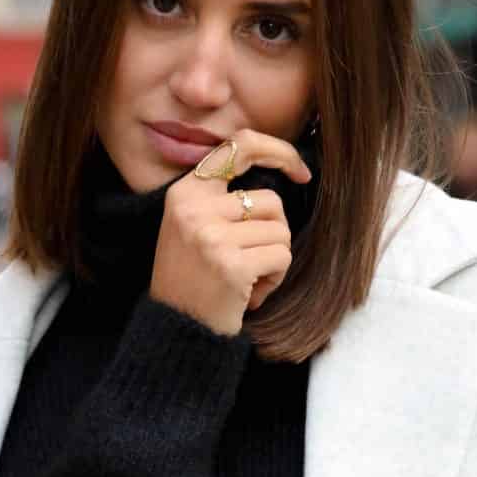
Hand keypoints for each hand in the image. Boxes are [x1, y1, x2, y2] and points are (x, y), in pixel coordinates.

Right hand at [149, 128, 312, 336]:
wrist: (175, 331)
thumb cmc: (192, 281)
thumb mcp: (191, 228)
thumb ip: (221, 199)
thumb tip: (279, 173)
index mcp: (185, 193)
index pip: (240, 146)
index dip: (279, 152)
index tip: (301, 172)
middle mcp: (194, 209)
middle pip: (270, 200)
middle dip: (273, 233)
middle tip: (252, 260)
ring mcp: (212, 237)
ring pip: (280, 231)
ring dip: (274, 260)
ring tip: (247, 281)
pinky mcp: (233, 265)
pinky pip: (281, 257)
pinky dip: (274, 279)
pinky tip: (250, 295)